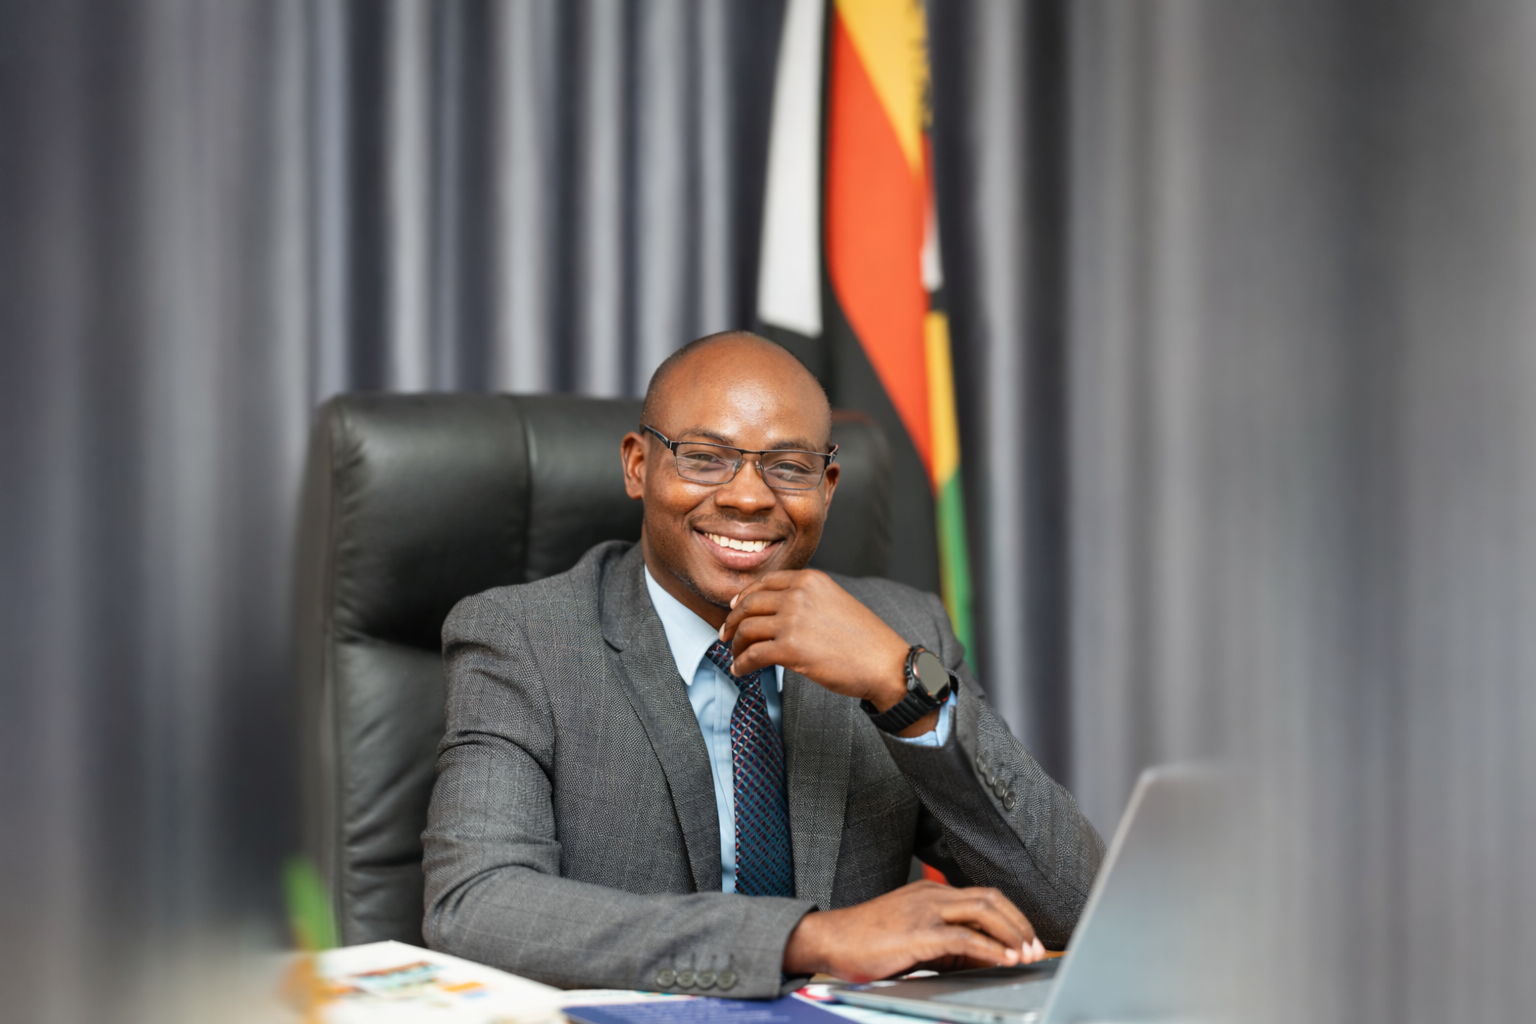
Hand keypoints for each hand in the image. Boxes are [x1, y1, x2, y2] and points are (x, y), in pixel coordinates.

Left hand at [718, 570, 910, 710]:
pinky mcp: (790, 648)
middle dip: (733, 621)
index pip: (764, 583)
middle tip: (726, 635)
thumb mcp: (835, 602)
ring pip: (746, 629)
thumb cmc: (865, 639)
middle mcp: (798, 594)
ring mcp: (792, 620)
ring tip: (735, 656)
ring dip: (735, 645)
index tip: (735, 610)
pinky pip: (752, 654)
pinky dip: (742, 664)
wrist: (885, 663)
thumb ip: (807, 599)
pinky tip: (741, 671)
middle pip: (749, 604)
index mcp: (810, 579)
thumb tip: (776, 612)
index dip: (744, 597)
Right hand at [782, 881, 1045, 981]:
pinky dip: (990, 948)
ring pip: (983, 911)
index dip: (1012, 916)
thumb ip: (947, 943)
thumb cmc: (866, 941)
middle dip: (1019, 923)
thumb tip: (983, 957)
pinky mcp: (918, 932)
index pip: (984, 896)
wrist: (829, 939)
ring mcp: (925, 910)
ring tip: (1026, 954)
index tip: (1027, 938)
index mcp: (931, 893)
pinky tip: (1004, 960)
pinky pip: (964, 937)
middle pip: (991, 898)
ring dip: (1011, 934)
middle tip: (1035, 947)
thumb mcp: (913, 938)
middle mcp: (932, 894)